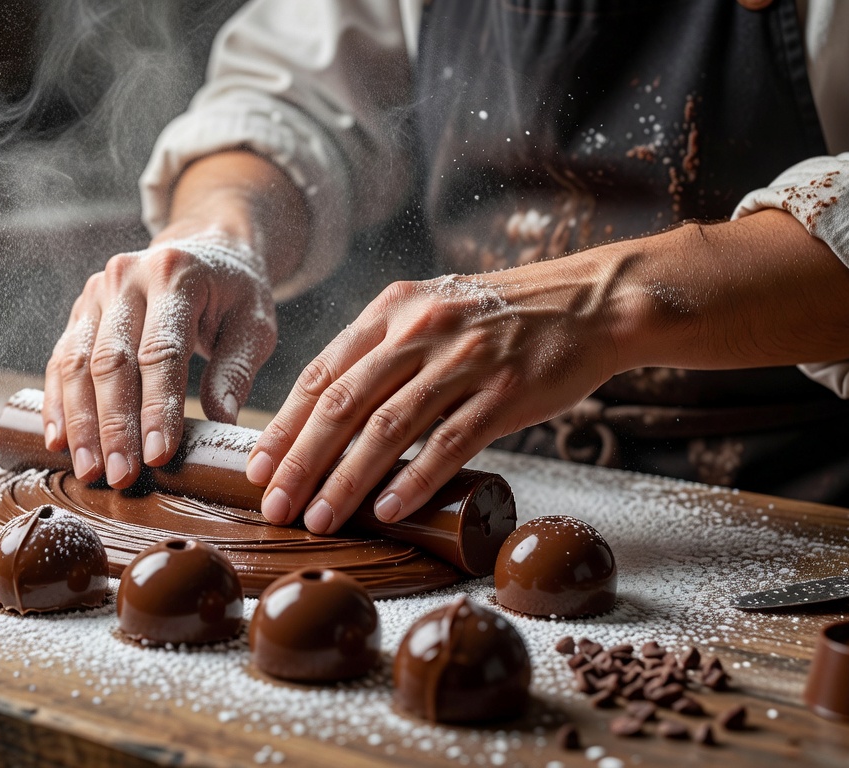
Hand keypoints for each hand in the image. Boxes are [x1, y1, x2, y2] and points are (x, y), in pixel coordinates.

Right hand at [43, 230, 277, 487]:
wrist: (206, 248)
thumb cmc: (235, 294)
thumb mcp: (254, 324)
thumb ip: (237, 371)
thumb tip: (221, 423)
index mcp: (176, 275)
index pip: (162, 351)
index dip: (157, 407)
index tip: (159, 456)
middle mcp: (128, 277)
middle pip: (112, 361)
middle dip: (114, 425)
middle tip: (120, 476)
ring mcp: (97, 292)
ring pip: (78, 363)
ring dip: (81, 423)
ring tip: (89, 471)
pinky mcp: (81, 310)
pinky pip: (62, 360)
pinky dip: (58, 404)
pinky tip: (59, 441)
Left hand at [244, 255, 633, 532]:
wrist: (590, 303)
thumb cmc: (502, 318)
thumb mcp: (432, 310)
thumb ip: (384, 351)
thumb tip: (330, 413)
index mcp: (392, 310)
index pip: (322, 374)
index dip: (285, 424)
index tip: (258, 467)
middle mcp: (419, 330)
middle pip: (343, 403)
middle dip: (301, 461)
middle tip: (274, 506)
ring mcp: (463, 360)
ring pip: (387, 427)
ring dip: (347, 480)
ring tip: (320, 520)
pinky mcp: (504, 392)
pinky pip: (449, 442)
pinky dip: (414, 479)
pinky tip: (389, 511)